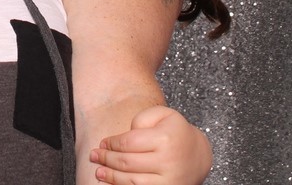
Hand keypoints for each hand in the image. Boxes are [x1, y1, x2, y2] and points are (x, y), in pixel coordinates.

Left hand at [90, 106, 211, 184]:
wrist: (198, 155)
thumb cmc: (175, 131)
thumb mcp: (162, 115)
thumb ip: (141, 119)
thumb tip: (122, 140)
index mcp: (165, 139)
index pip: (128, 143)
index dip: (111, 144)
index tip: (102, 144)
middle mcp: (168, 162)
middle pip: (127, 163)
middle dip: (106, 160)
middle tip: (94, 156)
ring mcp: (169, 181)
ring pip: (132, 182)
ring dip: (111, 177)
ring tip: (99, 172)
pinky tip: (113, 183)